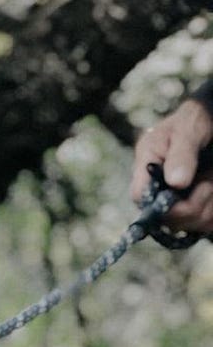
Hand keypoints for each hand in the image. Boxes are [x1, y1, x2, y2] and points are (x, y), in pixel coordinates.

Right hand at [131, 98, 212, 232]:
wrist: (208, 124)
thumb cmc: (194, 122)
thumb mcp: (187, 130)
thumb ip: (181, 154)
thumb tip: (176, 183)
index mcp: (146, 170)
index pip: (140, 198)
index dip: (158, 201)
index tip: (181, 188)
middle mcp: (156, 193)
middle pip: (166, 219)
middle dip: (191, 206)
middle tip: (207, 184)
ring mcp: (173, 205)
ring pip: (188, 224)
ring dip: (207, 205)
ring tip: (210, 182)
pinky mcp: (192, 213)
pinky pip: (203, 224)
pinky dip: (212, 209)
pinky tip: (212, 192)